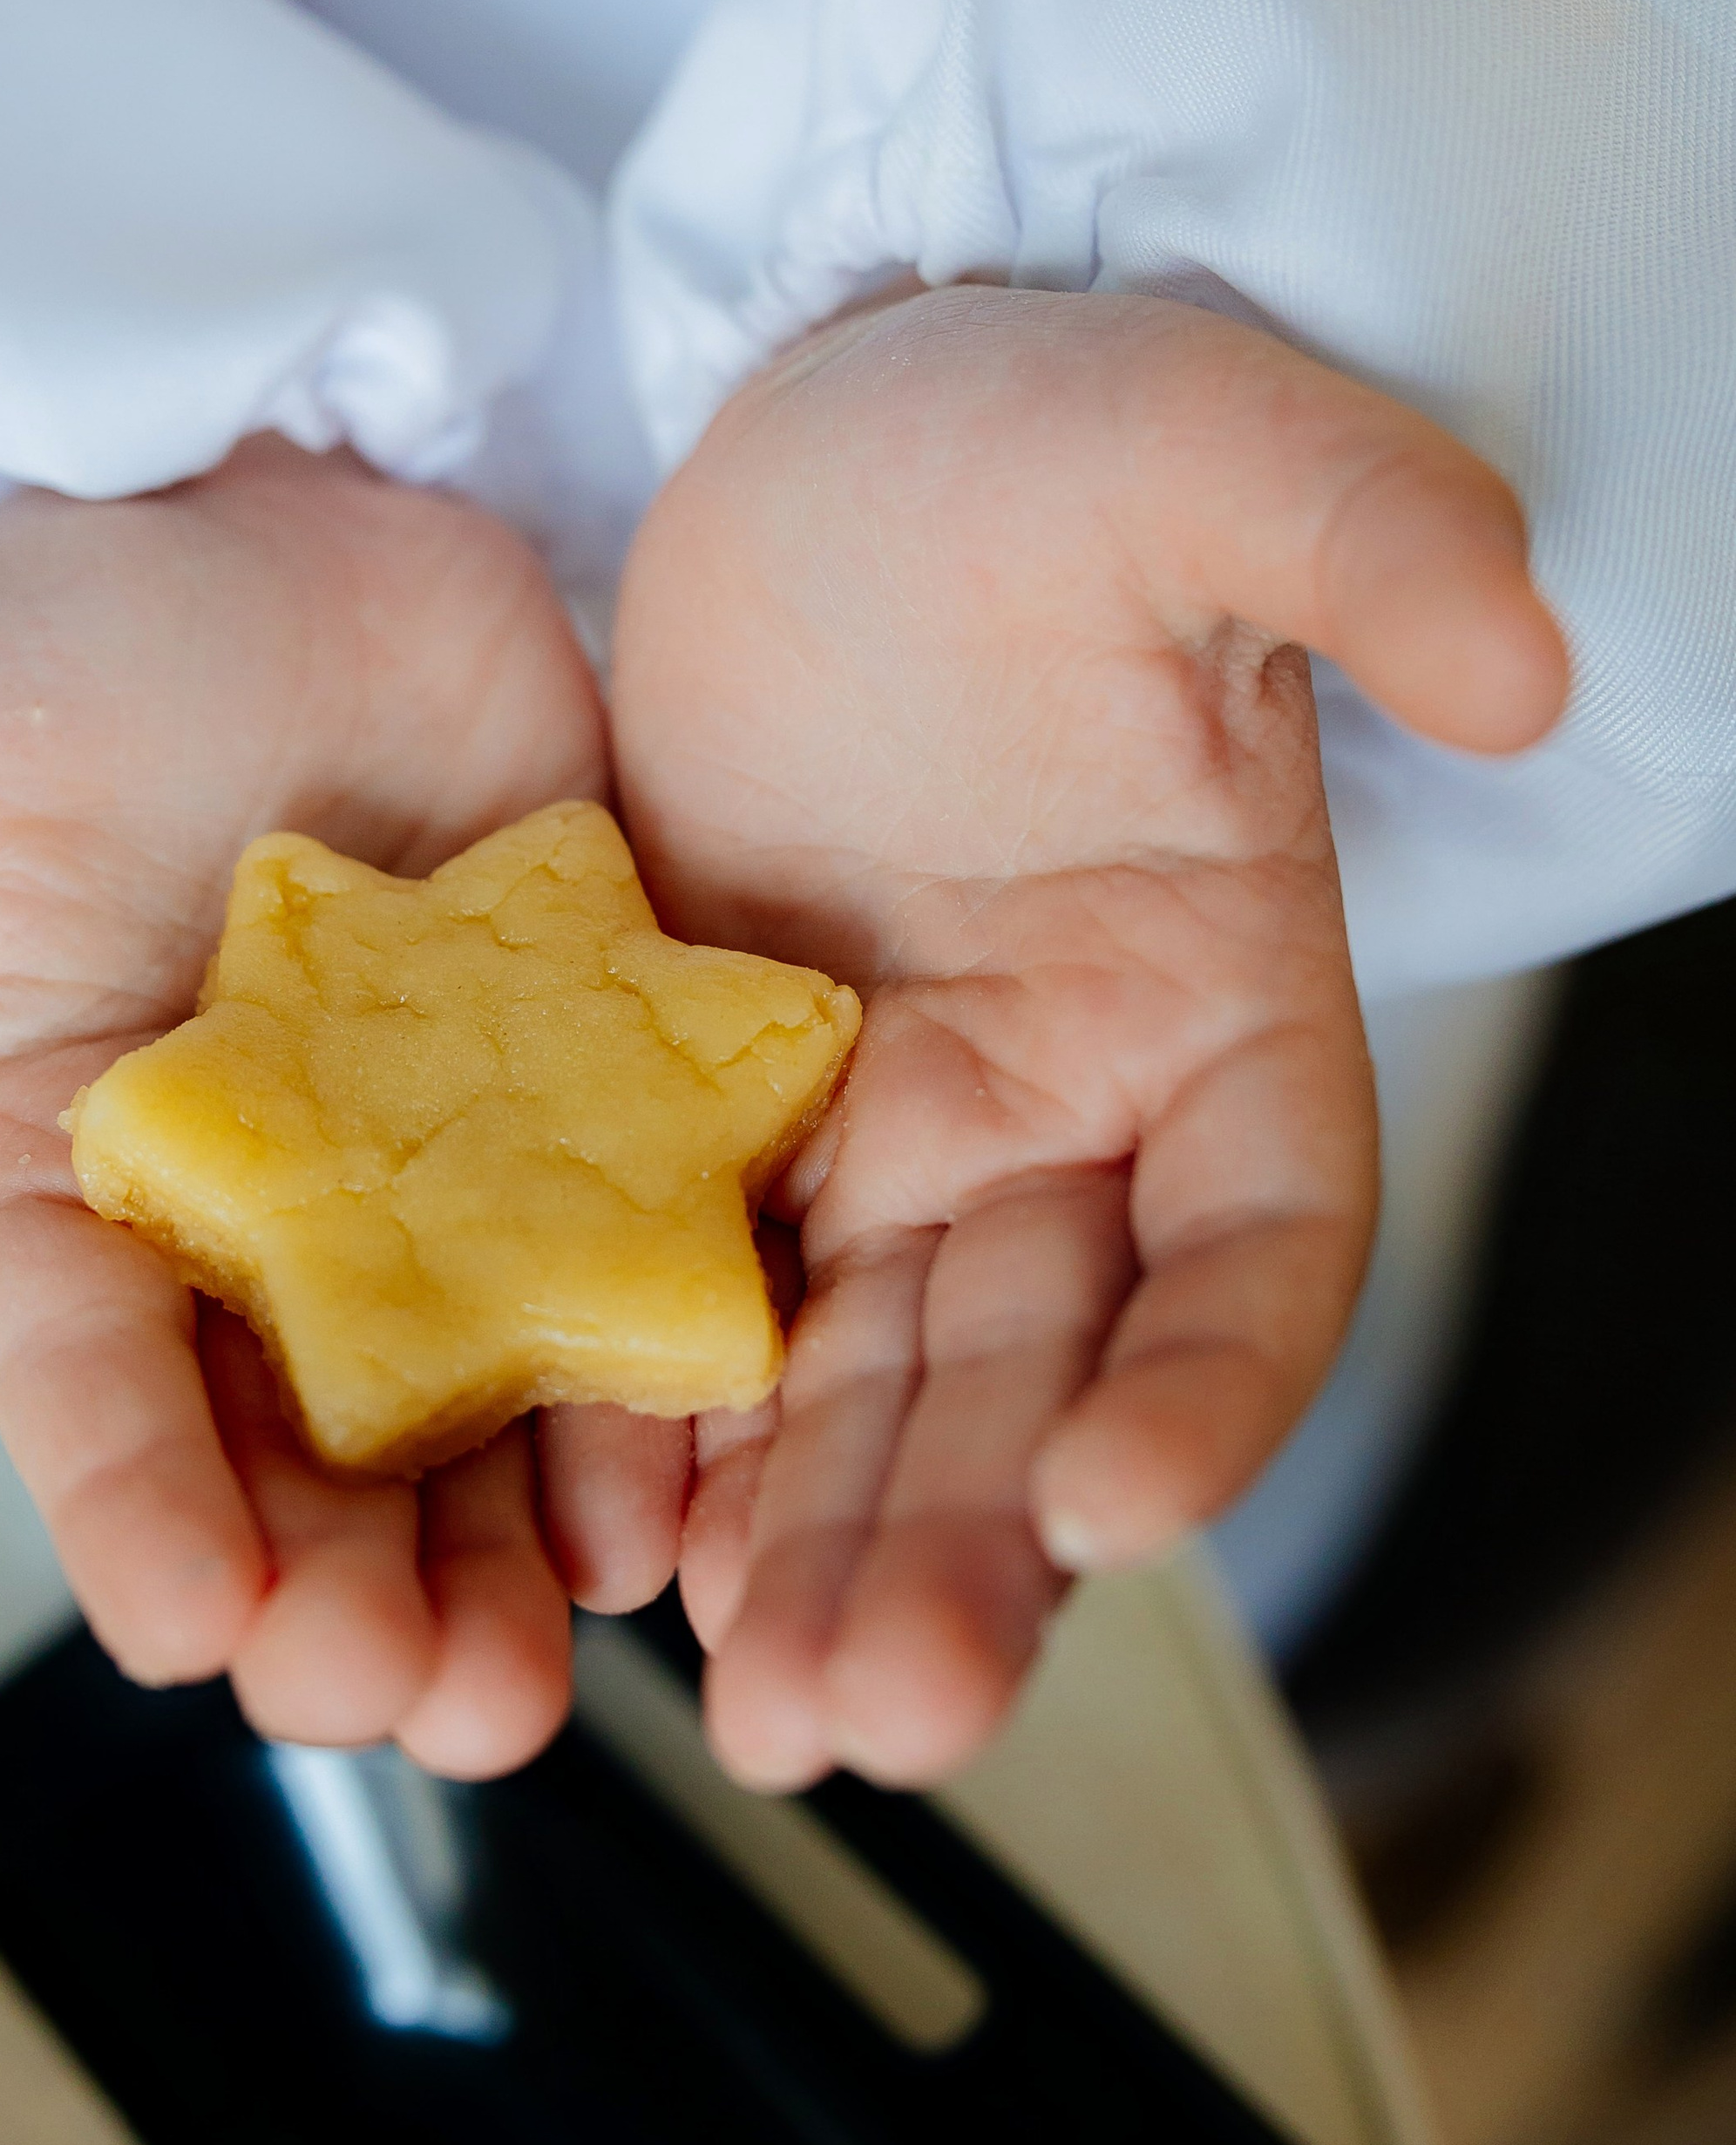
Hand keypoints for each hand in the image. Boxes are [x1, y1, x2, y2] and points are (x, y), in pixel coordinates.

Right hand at [0, 436, 684, 1773]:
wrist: (288, 486)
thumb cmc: (57, 616)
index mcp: (79, 1156)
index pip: (87, 1369)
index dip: (128, 1499)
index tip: (186, 1624)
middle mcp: (265, 1197)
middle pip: (295, 1440)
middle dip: (342, 1588)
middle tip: (407, 1706)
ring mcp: (441, 1151)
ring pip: (474, 1399)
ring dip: (505, 1545)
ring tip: (541, 1674)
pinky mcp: (595, 1072)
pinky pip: (640, 1249)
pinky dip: (660, 1370)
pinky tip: (691, 1480)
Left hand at [611, 288, 1566, 1789]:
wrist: (815, 434)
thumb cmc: (1033, 432)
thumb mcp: (1203, 448)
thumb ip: (1368, 541)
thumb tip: (1523, 661)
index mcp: (1221, 996)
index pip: (1256, 1247)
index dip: (1211, 1388)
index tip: (1115, 1508)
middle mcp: (1070, 1100)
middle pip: (1043, 1371)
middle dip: (972, 1543)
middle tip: (873, 1713)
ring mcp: (895, 1118)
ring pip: (878, 1380)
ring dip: (825, 1543)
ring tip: (758, 1708)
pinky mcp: (726, 1100)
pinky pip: (712, 1298)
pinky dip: (675, 1426)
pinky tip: (621, 1546)